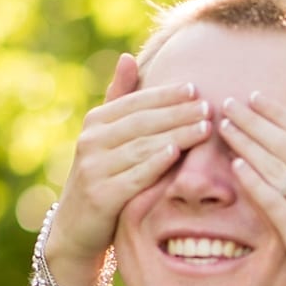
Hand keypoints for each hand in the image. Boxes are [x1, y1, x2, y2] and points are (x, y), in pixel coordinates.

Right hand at [45, 55, 209, 284]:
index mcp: (95, 123)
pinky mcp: (101, 196)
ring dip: (175, 134)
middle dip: (177, 113)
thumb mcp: (106, 138)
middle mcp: (91, 141)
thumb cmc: (102, 177)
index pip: (136, 102)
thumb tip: (128, 57)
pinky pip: (133, 176)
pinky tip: (176, 153)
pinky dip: (154, 163)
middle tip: (208, 106)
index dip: (165, 95)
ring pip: (141, 146)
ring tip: (204, 126)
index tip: (195, 88)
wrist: (76, 229)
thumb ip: (119, 101)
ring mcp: (94, 168)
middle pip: (142, 122)